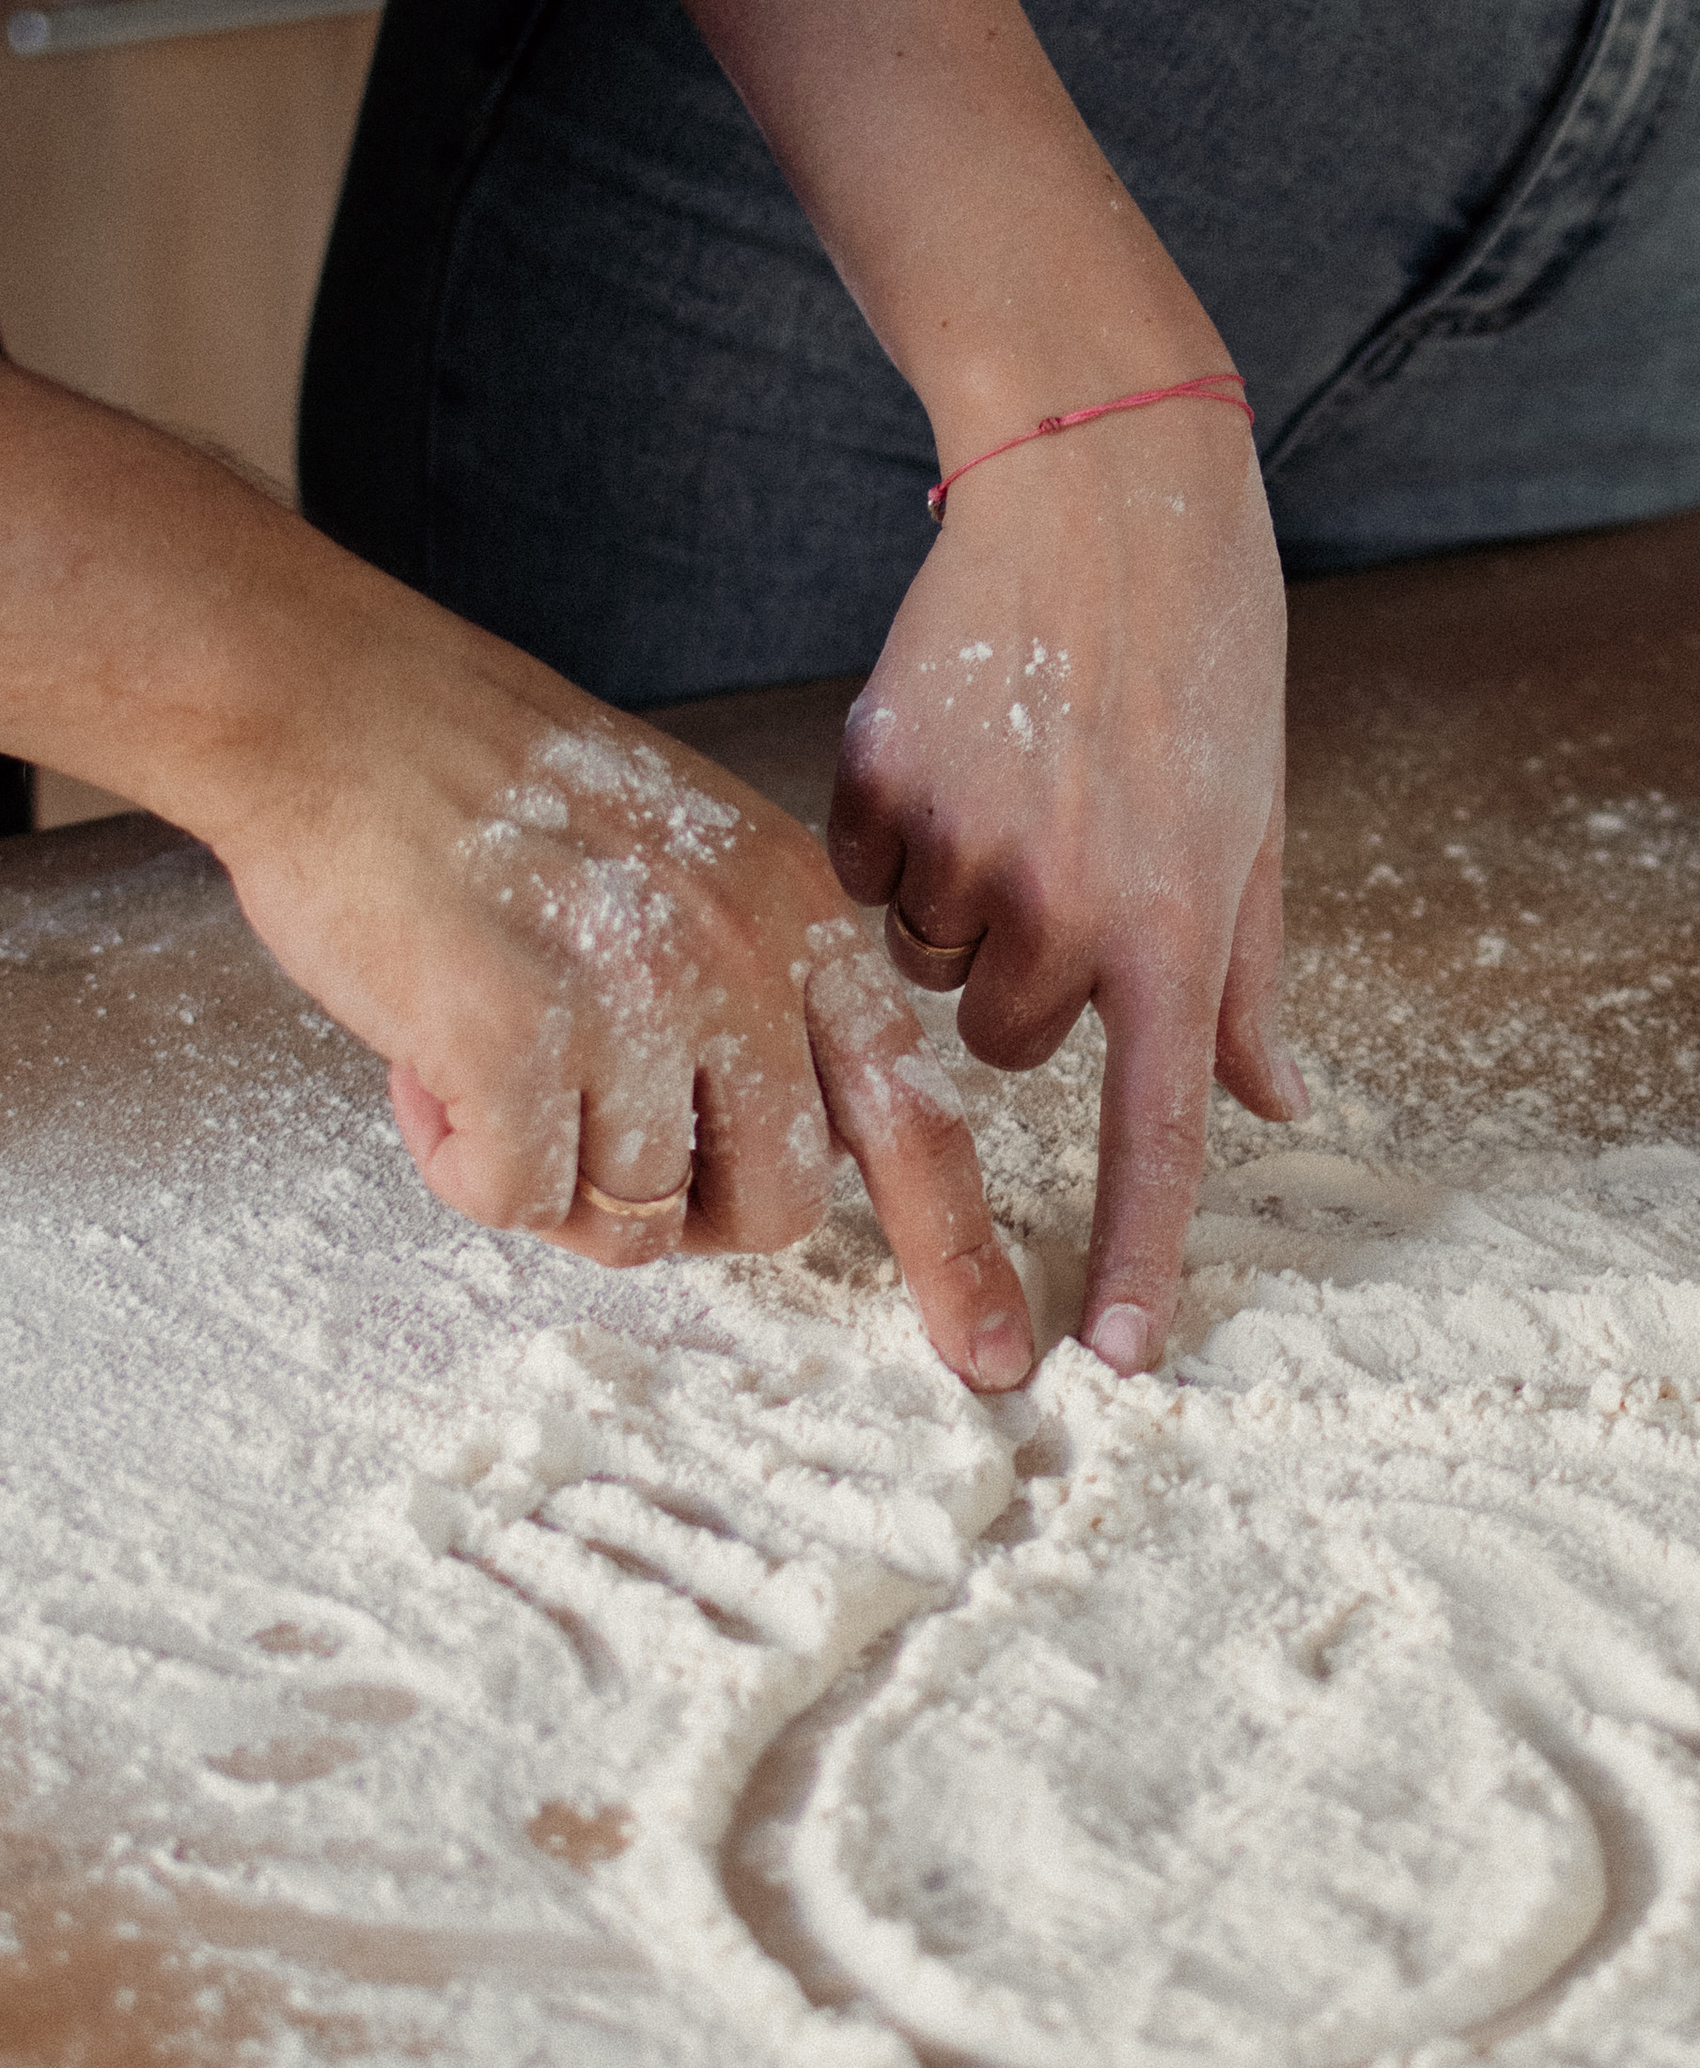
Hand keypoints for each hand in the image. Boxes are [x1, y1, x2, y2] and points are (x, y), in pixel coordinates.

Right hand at [214, 617, 1034, 1387]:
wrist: (336, 711)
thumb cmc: (488, 796)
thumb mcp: (685, 862)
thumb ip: (753, 994)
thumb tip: (766, 1163)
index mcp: (800, 915)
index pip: (915, 1113)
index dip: (958, 1251)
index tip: (995, 1356)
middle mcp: (744, 957)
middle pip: (776, 1203)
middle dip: (683, 1211)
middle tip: (585, 1134)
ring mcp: (639, 997)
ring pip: (636, 1217)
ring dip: (548, 1175)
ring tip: (484, 1059)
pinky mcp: (523, 1039)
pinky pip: (518, 1200)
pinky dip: (463, 1163)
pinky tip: (429, 1069)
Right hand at [829, 393, 1297, 1375]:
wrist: (1106, 486)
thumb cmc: (1205, 656)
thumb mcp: (1261, 820)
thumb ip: (1250, 978)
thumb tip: (1277, 1102)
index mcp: (1180, 924)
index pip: (1155, 1132)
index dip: (1134, 1253)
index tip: (1105, 1359)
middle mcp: (1070, 905)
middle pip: (1010, 1039)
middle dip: (1025, 974)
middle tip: (1064, 850)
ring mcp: (968, 850)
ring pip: (931, 961)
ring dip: (957, 904)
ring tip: (1014, 779)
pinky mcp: (880, 787)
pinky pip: (864, 880)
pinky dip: (893, 840)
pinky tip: (953, 747)